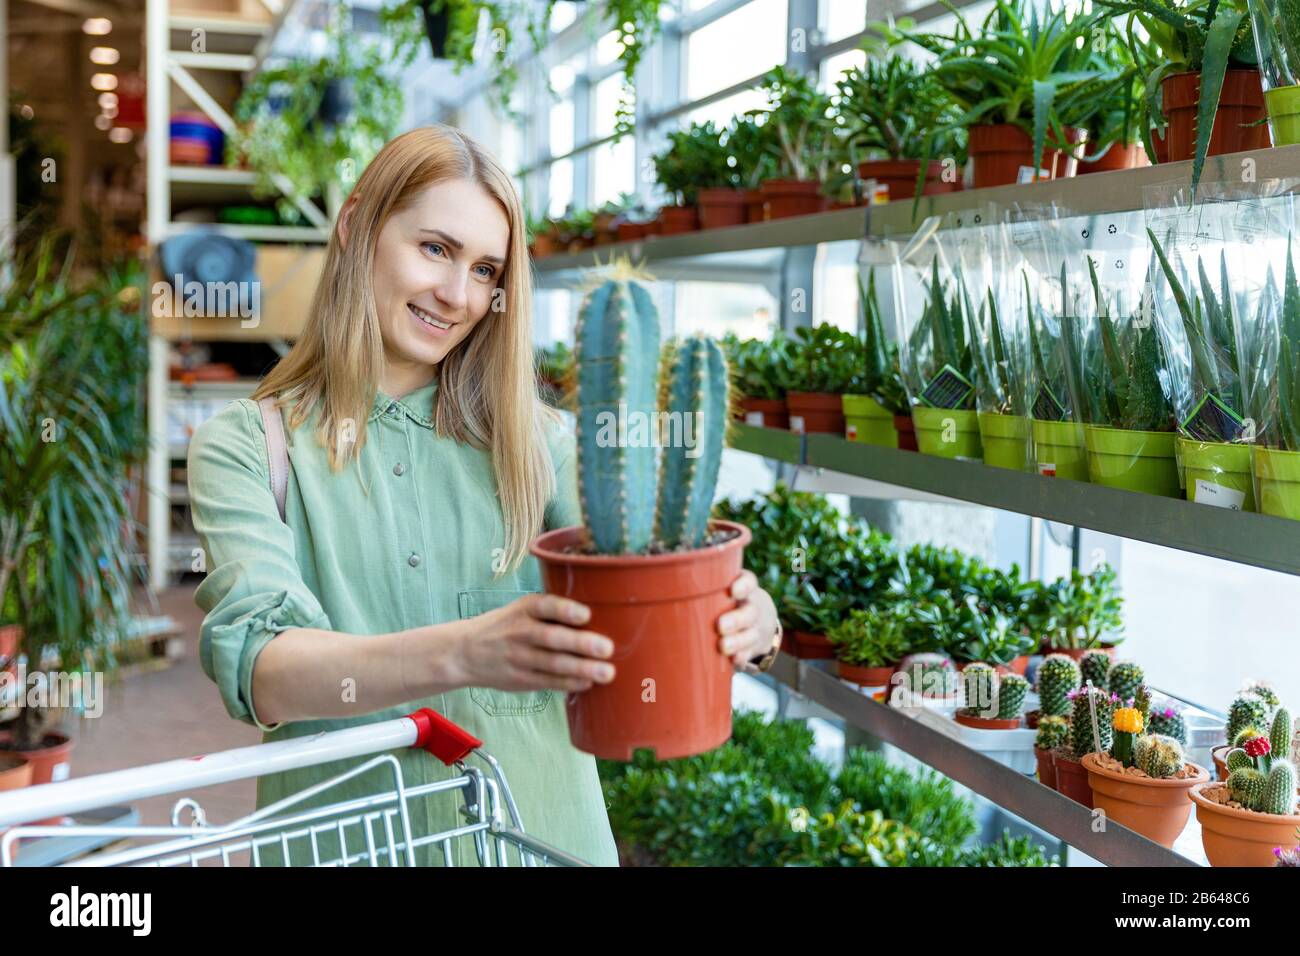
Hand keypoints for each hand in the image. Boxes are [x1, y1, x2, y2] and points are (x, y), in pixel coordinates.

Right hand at [455, 594, 615, 692]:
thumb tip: (600, 618)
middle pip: (551, 638)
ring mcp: (519, 657)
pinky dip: (568, 683)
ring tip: (606, 672)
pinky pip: (547, 682)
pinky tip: (587, 683)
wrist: (466, 652)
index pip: (544, 605)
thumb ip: (552, 613)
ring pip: (552, 664)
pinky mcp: (520, 679)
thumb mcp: (521, 610)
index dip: (565, 609)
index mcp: (523, 609)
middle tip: (607, 648)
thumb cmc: (506, 626)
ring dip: (581, 669)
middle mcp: (520, 632)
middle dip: (581, 644)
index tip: (586, 614)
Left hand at [717, 570, 779, 672]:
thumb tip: (675, 581)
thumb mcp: (725, 589)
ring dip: (738, 642)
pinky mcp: (754, 647)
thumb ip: (708, 588)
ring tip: (723, 647)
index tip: (732, 591)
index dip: (743, 586)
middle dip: (736, 620)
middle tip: (721, 626)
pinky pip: (749, 653)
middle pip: (749, 612)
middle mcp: (752, 608)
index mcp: (745, 590)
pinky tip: (735, 662)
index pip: (748, 582)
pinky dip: (742, 658)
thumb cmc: (728, 601)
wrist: (759, 621)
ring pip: (751, 635)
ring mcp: (756, 629)